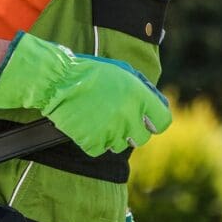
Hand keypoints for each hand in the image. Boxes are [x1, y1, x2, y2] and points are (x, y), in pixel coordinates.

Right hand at [0, 32, 171, 156]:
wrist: (58, 80)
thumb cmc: (93, 73)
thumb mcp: (125, 71)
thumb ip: (146, 89)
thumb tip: (162, 106)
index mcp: (140, 96)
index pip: (163, 123)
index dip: (154, 122)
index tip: (146, 121)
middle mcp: (129, 115)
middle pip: (142, 139)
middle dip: (133, 131)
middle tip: (117, 119)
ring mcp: (111, 130)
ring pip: (121, 146)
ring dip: (113, 136)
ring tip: (99, 118)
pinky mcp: (93, 142)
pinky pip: (101, 150)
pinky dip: (94, 141)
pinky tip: (87, 126)